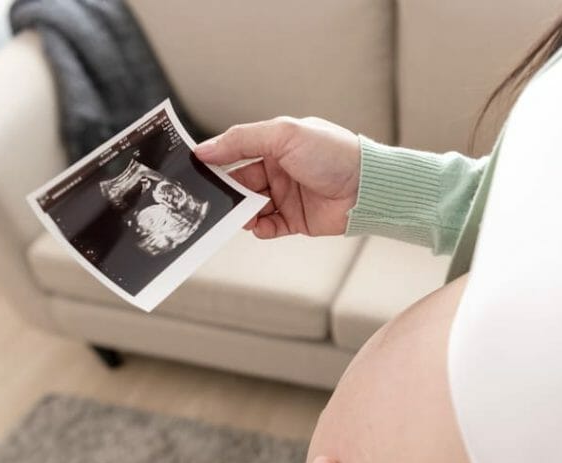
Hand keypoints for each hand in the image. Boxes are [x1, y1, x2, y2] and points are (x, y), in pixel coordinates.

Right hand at [194, 117, 359, 238]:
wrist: (367, 187)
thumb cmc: (331, 153)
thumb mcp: (283, 134)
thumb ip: (241, 140)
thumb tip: (204, 149)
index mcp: (276, 144)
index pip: (237, 151)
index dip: (216, 160)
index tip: (194, 170)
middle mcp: (280, 170)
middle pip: (241, 182)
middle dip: (226, 191)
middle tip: (210, 199)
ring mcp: (288, 196)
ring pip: (252, 207)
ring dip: (241, 212)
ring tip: (238, 215)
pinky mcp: (297, 220)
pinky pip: (270, 226)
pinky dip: (260, 228)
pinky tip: (258, 226)